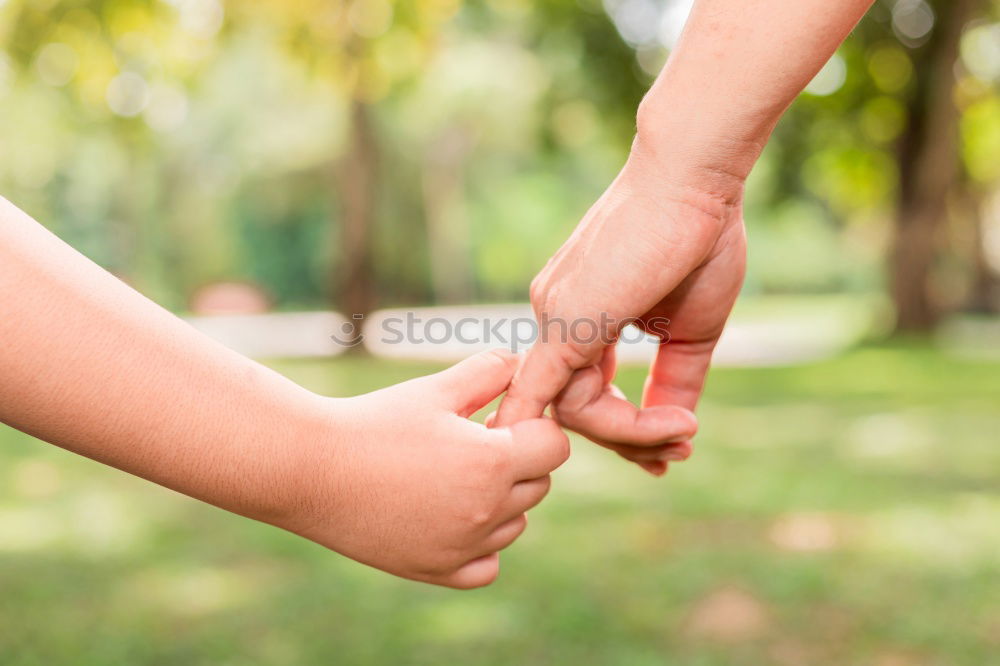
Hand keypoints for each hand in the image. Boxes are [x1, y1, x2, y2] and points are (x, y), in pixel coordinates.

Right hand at [283, 350, 569, 588]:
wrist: (312, 468)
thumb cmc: (374, 421)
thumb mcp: (435, 389)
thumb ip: (489, 372)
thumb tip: (520, 364)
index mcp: (492, 462)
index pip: (555, 446)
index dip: (534, 426)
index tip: (499, 418)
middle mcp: (486, 512)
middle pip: (539, 484)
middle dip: (518, 460)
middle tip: (470, 442)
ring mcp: (462, 547)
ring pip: (516, 523)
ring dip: (501, 500)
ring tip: (453, 475)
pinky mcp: (435, 570)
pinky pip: (486, 565)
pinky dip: (482, 544)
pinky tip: (453, 515)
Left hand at [495, 134, 746, 474]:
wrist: (696, 178)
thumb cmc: (699, 236)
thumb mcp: (689, 327)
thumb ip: (675, 380)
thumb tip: (676, 428)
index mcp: (580, 313)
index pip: (585, 392)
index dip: (626, 427)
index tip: (676, 440)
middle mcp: (555, 315)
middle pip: (575, 409)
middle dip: (629, 441)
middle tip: (678, 447)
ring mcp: (554, 315)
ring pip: (573, 411)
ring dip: (631, 435)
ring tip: (682, 430)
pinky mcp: (566, 317)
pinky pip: (559, 395)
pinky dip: (603, 428)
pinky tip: (648, 447)